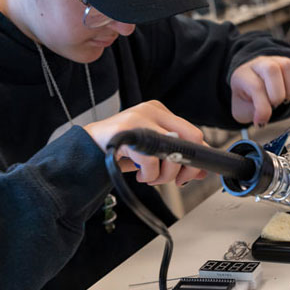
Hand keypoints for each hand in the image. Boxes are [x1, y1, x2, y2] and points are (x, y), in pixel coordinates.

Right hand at [83, 100, 206, 186]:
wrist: (87, 149)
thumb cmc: (122, 149)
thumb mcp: (153, 151)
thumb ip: (176, 156)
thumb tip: (203, 170)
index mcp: (160, 111)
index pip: (193, 132)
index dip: (196, 157)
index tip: (190, 173)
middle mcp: (152, 110)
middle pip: (191, 137)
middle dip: (186, 166)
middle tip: (175, 179)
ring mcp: (139, 119)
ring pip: (173, 150)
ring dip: (165, 175)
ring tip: (151, 176)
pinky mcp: (127, 133)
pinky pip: (152, 161)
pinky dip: (150, 175)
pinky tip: (141, 175)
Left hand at [230, 56, 289, 124]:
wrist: (250, 85)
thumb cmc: (246, 97)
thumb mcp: (242, 108)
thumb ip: (252, 113)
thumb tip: (263, 119)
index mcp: (243, 74)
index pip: (256, 86)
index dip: (262, 108)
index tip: (261, 121)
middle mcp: (259, 64)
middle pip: (272, 70)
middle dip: (277, 94)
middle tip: (274, 105)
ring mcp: (275, 61)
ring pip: (288, 66)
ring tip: (284, 98)